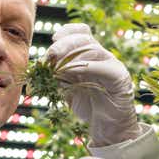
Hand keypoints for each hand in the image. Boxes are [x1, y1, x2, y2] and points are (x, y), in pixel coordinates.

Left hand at [47, 23, 139, 146]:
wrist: (108, 127)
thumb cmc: (88, 107)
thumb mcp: (67, 88)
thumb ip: (56, 75)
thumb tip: (38, 68)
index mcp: (90, 55)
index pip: (82, 32)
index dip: (67, 31)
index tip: (53, 37)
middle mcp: (102, 56)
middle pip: (84, 38)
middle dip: (64, 44)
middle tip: (50, 54)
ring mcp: (112, 64)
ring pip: (93, 49)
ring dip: (71, 56)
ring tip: (56, 66)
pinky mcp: (120, 77)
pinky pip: (103, 67)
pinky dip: (85, 67)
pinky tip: (71, 72)